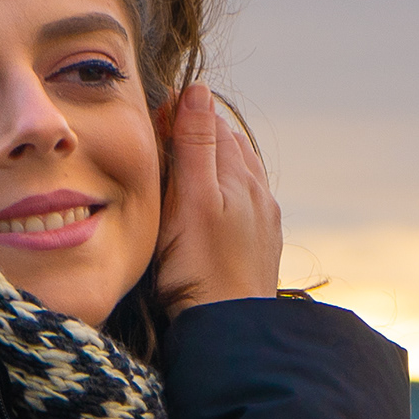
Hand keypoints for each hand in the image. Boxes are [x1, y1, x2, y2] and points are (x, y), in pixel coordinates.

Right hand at [153, 83, 282, 309]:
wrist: (228, 328)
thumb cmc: (201, 268)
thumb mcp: (191, 199)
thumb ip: (195, 144)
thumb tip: (198, 91)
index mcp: (240, 176)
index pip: (212, 125)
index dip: (182, 115)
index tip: (154, 116)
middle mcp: (259, 193)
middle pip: (228, 146)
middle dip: (199, 135)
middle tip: (163, 140)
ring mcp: (263, 220)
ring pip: (239, 174)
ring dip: (214, 164)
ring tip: (184, 171)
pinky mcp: (261, 245)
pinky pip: (244, 203)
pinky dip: (224, 193)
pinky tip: (208, 208)